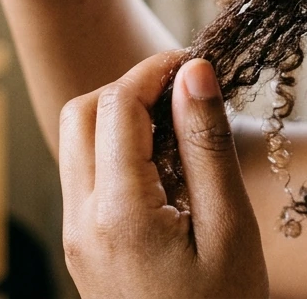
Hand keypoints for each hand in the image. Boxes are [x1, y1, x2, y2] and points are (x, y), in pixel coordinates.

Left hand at [59, 53, 269, 298]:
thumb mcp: (229, 225)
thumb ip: (206, 143)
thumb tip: (194, 71)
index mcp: (118, 212)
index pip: (117, 105)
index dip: (155, 70)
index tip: (196, 62)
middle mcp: (82, 219)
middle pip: (81, 113)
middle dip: (129, 88)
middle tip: (184, 91)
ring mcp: (77, 234)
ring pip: (77, 141)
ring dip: (120, 117)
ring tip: (180, 129)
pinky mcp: (83, 245)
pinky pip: (85, 174)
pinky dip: (116, 150)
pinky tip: (166, 166)